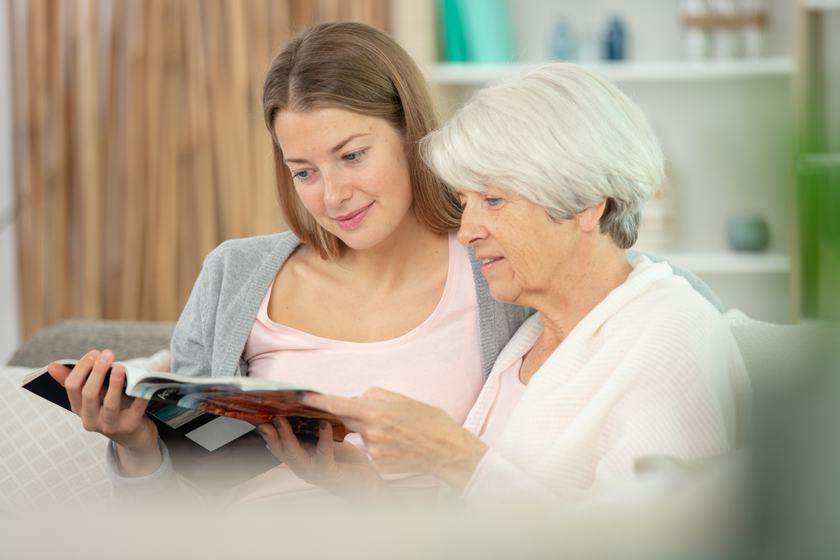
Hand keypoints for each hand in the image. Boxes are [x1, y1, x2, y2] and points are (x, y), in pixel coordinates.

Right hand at [47, 349, 161, 475]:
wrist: (134, 437)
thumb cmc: (113, 411)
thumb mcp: (94, 398)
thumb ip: (77, 381)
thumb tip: (52, 366)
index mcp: (79, 409)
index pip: (72, 387)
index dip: (82, 368)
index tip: (94, 353)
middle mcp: (91, 420)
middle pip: (89, 394)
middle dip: (97, 371)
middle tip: (107, 354)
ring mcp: (110, 426)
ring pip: (110, 404)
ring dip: (114, 384)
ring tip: (119, 368)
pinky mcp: (129, 428)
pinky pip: (135, 410)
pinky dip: (139, 396)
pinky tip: (142, 384)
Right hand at [258, 417, 393, 504]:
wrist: (368, 484)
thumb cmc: (348, 463)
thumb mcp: (329, 443)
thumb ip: (316, 432)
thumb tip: (308, 408)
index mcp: (302, 459)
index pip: (280, 447)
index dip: (269, 434)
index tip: (260, 418)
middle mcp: (304, 467)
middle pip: (282, 452)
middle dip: (272, 435)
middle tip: (266, 418)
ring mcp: (315, 472)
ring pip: (295, 456)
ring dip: (288, 437)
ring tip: (284, 420)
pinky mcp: (330, 475)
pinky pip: (323, 456)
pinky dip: (322, 439)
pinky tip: (323, 425)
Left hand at [303, 388, 487, 489]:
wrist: (447, 450)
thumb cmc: (428, 421)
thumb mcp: (401, 399)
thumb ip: (374, 396)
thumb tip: (356, 399)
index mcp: (375, 413)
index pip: (338, 405)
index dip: (318, 400)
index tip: (302, 396)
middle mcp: (370, 433)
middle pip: (350, 420)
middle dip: (356, 414)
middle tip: (380, 413)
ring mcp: (374, 452)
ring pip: (362, 435)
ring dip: (372, 430)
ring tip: (398, 431)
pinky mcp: (378, 465)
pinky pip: (371, 449)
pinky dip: (380, 445)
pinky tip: (398, 444)